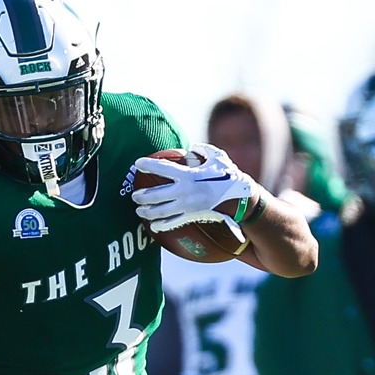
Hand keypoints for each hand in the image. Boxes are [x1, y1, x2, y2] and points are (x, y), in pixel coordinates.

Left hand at [130, 144, 257, 231]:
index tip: (137, 164)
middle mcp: (185, 192)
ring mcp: (187, 206)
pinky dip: (161, 225)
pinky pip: (173, 223)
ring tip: (139, 210)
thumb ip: (203, 150)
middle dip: (142, 196)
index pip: (163, 169)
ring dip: (147, 212)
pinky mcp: (192, 217)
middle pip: (156, 196)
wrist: (240, 198)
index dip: (148, 165)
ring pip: (161, 212)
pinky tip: (153, 226)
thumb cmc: (228, 175)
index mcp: (189, 175)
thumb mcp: (218, 157)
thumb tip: (193, 148)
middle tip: (134, 196)